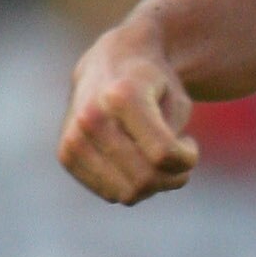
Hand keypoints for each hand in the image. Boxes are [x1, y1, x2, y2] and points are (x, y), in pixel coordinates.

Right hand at [59, 24, 200, 204]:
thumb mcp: (178, 103)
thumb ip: (170, 143)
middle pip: (145, 179)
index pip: (163, 155)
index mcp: (122, 96)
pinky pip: (112, 194)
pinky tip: (133, 160)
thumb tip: (148, 181)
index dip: (187, 158)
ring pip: (128, 194)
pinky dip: (131, 185)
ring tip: (155, 156)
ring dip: (152, 184)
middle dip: (172, 176)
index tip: (188, 142)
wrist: (110, 62)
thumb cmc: (153, 85)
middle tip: (177, 155)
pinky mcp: (66, 156)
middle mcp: (91, 117)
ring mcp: (74, 137)